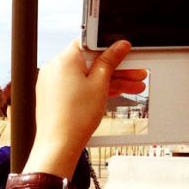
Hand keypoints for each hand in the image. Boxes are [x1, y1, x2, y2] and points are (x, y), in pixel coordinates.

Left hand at [26, 40, 143, 175]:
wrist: (59, 145)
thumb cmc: (74, 117)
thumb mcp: (100, 84)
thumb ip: (110, 61)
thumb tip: (119, 46)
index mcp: (63, 60)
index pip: (90, 43)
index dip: (110, 47)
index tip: (125, 53)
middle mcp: (54, 69)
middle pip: (90, 61)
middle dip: (116, 68)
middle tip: (136, 72)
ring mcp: (53, 83)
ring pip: (86, 75)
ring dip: (109, 80)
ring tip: (133, 87)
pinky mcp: (54, 95)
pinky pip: (77, 86)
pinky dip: (94, 88)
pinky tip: (115, 92)